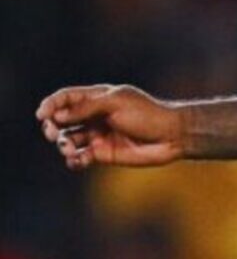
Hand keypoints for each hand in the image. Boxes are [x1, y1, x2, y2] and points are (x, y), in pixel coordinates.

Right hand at [36, 85, 183, 169]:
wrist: (172, 136)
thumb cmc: (147, 114)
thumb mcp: (115, 104)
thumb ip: (86, 108)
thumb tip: (59, 116)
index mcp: (96, 98)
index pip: (65, 99)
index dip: (51, 105)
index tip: (42, 115)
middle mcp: (94, 117)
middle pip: (62, 120)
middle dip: (52, 126)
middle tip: (53, 133)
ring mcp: (98, 136)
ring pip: (69, 140)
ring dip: (63, 144)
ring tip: (68, 148)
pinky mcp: (105, 154)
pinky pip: (82, 157)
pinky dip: (74, 160)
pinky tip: (77, 160)